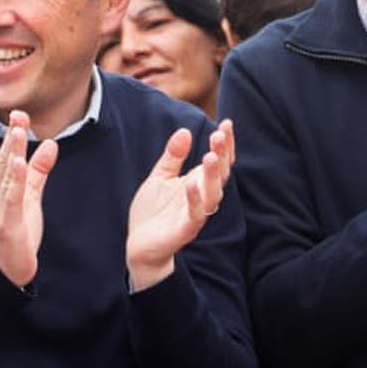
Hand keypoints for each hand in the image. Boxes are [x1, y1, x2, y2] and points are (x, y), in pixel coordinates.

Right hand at [0, 112, 58, 287]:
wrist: (8, 269)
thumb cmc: (18, 231)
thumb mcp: (31, 196)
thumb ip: (38, 171)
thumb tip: (50, 144)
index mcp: (0, 185)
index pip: (7, 155)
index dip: (14, 134)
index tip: (20, 114)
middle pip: (4, 161)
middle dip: (11, 138)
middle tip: (18, 115)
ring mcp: (0, 208)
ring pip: (6, 176)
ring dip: (11, 153)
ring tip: (18, 133)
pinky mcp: (8, 223)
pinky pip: (11, 199)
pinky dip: (13, 181)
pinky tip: (18, 165)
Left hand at [125, 119, 234, 290]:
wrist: (140, 245)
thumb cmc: (153, 211)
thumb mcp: (160, 177)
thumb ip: (173, 156)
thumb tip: (184, 131)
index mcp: (199, 183)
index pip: (219, 161)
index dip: (225, 144)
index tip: (226, 122)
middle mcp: (202, 197)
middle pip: (220, 174)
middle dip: (221, 154)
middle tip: (219, 134)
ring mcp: (196, 214)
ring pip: (213, 194)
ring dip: (212, 175)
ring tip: (209, 156)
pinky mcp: (185, 230)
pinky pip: (196, 215)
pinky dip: (195, 199)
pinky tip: (190, 184)